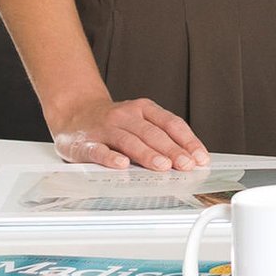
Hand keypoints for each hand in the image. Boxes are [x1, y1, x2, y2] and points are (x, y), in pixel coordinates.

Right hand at [51, 95, 208, 170]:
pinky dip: (110, 158)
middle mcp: (125, 115)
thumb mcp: (140, 120)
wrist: (75, 111)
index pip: (170, 123)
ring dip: (147, 154)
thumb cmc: (114, 121)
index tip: (200, 157)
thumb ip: (162, 135)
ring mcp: (105, 128)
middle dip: (172, 150)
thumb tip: (190, 157)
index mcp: (143, 108)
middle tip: (186, 165)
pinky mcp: (85, 143)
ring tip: (163, 166)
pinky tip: (122, 165)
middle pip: (152, 133)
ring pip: (129, 140)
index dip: (187, 140)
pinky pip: (98, 150)